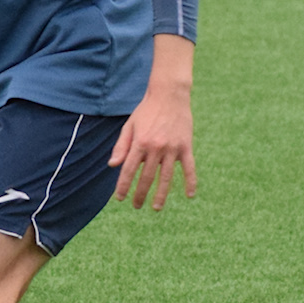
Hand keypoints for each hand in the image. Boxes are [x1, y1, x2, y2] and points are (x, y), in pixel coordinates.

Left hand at [110, 42, 196, 210]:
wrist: (169, 94)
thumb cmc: (146, 110)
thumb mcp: (130, 126)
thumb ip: (122, 146)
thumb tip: (112, 165)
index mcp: (140, 143)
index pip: (128, 170)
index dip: (123, 186)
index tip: (120, 198)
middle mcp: (155, 148)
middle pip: (146, 177)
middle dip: (140, 194)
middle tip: (136, 206)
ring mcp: (172, 148)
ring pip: (166, 177)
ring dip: (161, 195)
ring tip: (156, 208)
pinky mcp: (186, 146)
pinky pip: (189, 168)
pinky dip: (191, 182)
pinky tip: (190, 195)